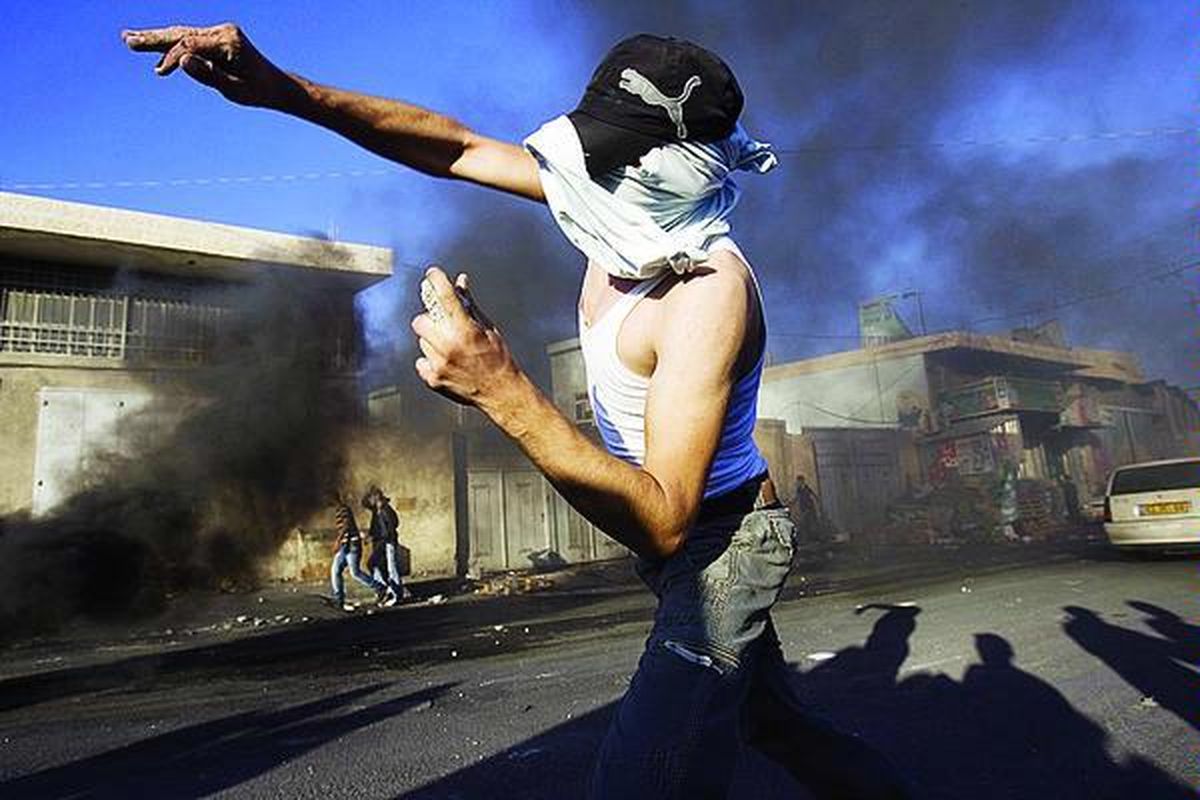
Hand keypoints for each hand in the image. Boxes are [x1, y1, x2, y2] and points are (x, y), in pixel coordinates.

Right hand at [122, 23, 295, 108]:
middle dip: (153, 38)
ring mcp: (219, 33)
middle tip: (127, 40)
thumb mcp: (235, 89)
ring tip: (129, 39)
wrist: (276, 86)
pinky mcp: (216, 39)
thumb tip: (180, 60)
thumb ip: (208, 75)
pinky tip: (154, 52)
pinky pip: (189, 40)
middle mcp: (223, 32)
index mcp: (228, 41)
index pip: (189, 44)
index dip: (171, 57)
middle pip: (181, 33)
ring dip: (156, 38)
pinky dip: (171, 46)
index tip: (159, 73)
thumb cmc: (258, 90)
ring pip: (182, 35)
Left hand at [411, 268, 520, 408]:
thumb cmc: (498, 359)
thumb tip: (460, 282)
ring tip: (451, 348)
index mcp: (466, 331)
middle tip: (442, 324)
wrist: (501, 392)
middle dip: (430, 320)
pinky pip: (421, 361)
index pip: (444, 296)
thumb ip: (469, 305)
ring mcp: (439, 365)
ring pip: (422, 341)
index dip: (436, 280)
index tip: (432, 274)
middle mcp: (449, 347)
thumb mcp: (488, 327)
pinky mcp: (433, 380)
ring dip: (432, 341)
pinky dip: (430, 360)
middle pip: (421, 321)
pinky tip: (446, 362)